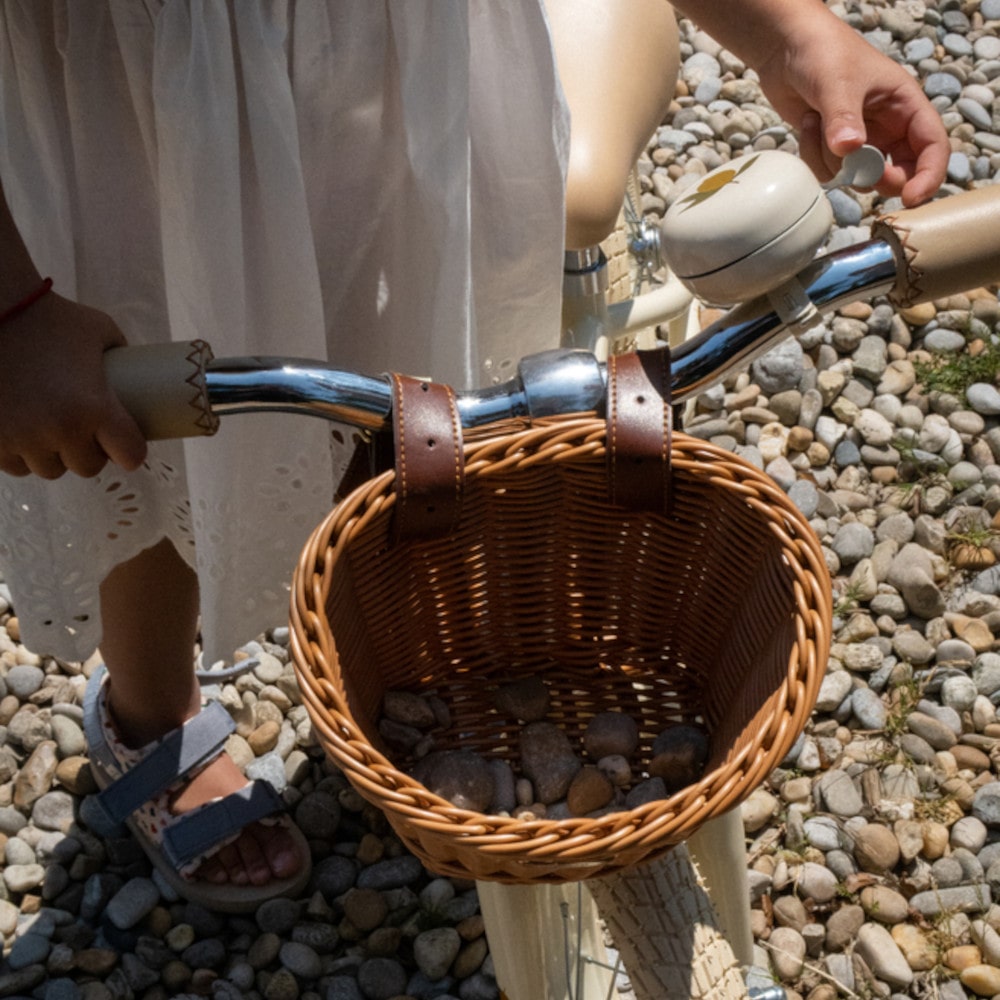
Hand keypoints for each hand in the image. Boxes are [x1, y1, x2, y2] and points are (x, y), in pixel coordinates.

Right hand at [0, 293, 146, 477]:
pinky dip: (21, 455)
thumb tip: (137, 372)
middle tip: (84, 431)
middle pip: (88, 467)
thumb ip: (121, 354)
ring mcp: (22, 438)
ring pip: (49, 470)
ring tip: (52, 432)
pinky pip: (14, 466)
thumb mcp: (100, 330)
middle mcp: (61, 430)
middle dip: (89, 452)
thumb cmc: (49, 317)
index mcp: (95, 408)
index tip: (125, 444)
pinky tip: (24, 435)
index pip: (130, 455)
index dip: (131, 452)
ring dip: (54, 456)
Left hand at [751, 11, 948, 205]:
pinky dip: (814, 158)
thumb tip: (849, 150)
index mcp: (905, 105)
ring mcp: (861, 140)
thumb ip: (844, 118)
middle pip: (900, 172)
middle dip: (876, 178)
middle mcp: (888, 126)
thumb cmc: (824, 52)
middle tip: (855, 172)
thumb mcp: (837, 82)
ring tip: (818, 123)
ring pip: (858, 177)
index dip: (928, 175)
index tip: (910, 197)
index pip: (933, 146)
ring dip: (834, 162)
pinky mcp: (834, 148)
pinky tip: (807, 125)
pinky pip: (830, 173)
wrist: (786, 48)